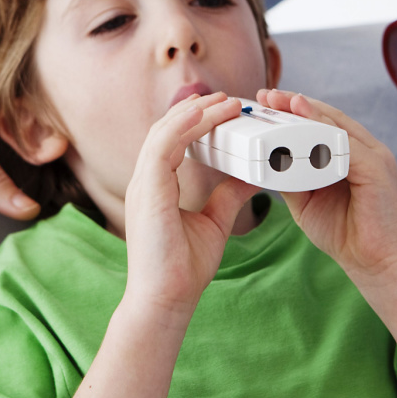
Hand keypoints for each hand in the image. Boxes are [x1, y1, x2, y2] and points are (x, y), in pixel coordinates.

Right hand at [122, 92, 256, 316]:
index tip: (222, 109)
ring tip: (225, 101)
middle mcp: (145, 181)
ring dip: (195, 112)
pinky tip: (204, 113)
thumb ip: (229, 195)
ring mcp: (143, 185)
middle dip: (196, 109)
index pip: (172, 140)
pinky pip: (162, 146)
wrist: (167, 299)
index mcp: (156, 187)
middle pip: (166, 129)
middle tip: (229, 98)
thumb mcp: (215, 221)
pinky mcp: (147, 191)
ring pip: (164, 131)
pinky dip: (182, 125)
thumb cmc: (183, 268)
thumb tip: (253, 175)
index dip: (194, 120)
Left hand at [256, 89, 396, 279]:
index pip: (322, 125)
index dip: (295, 111)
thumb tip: (265, 160)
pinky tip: (302, 122)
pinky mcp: (377, 169)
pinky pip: (346, 144)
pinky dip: (323, 131)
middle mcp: (366, 151)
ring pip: (337, 126)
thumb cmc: (345, 235)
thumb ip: (291, 178)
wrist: (377, 266)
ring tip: (281, 101)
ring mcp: (375, 157)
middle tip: (267, 95)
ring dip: (307, 112)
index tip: (267, 102)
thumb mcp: (307, 201)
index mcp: (352, 157)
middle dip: (296, 104)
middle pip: (329, 118)